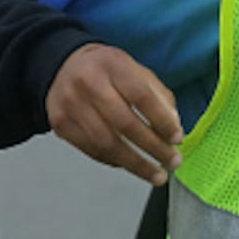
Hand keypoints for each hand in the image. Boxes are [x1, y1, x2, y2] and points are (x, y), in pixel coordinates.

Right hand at [46, 43, 184, 185]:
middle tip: (172, 162)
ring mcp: (71, 105)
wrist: (63, 66)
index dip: (162, 121)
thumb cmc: (106, 70)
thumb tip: (173, 130)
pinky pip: (92, 151)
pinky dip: (115, 161)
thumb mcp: (135, 69)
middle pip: (125, 123)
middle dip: (153, 148)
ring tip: (156, 174)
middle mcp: (89, 83)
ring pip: (107, 143)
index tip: (177, 139)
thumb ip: (158, 96)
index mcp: (113, 64)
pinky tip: (130, 164)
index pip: (141, 96)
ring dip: (136, 164)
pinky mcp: (61, 124)